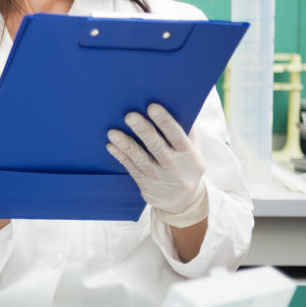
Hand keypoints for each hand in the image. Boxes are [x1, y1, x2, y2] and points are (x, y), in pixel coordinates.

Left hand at [105, 103, 208, 227]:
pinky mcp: (146, 185)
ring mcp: (159, 178)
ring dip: (126, 145)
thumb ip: (187, 132)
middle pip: (157, 147)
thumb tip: (179, 104)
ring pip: (140, 159)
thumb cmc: (187, 166)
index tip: (152, 107)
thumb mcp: (194, 152)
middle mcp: (175, 167)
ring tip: (113, 132)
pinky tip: (111, 146)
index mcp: (190, 155)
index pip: (178, 136)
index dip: (165, 122)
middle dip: (143, 130)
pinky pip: (131, 168)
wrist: (185, 202)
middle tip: (129, 116)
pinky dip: (121, 157)